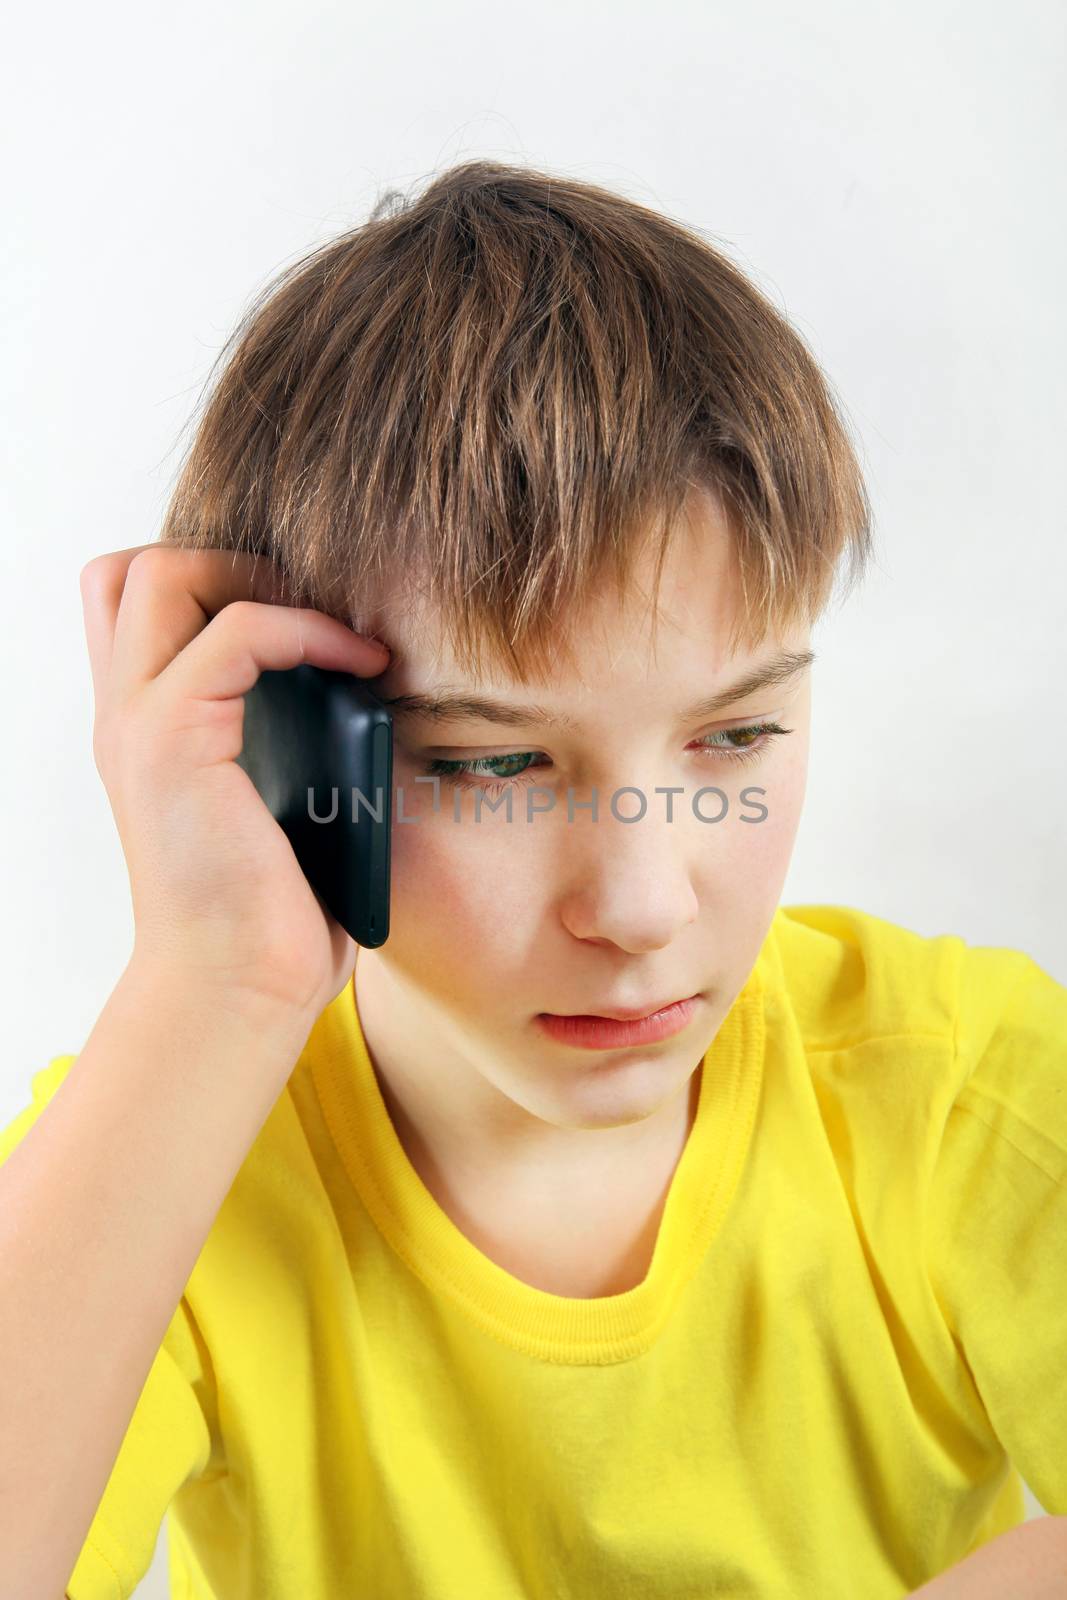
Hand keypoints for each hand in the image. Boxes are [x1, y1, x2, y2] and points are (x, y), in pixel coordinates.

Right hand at [80, 542, 390, 1025]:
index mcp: (144, 728)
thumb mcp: (276, 799)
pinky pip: (238, 631)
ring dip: (259, 581)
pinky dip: (308, 630)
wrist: (239, 989)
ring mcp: (138, 724)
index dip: (213, 578)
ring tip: (329, 633)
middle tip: (307, 614)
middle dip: (229, 562)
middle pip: (135, 568)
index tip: (304, 619)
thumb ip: (281, 733)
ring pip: (162, 574)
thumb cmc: (269, 910)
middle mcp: (125, 717)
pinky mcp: (173, 742)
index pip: (135, 600)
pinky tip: (360, 664)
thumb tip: (358, 681)